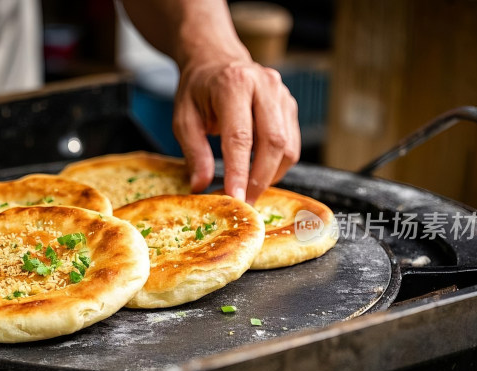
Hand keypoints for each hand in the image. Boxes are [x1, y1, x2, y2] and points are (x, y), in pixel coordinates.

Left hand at [173, 53, 299, 203]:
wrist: (216, 60)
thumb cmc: (198, 90)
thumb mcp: (184, 119)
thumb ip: (195, 152)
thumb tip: (201, 186)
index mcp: (233, 84)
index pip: (240, 136)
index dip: (239, 171)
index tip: (236, 199)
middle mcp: (264, 85)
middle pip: (272, 143)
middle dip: (260, 180)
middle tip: (245, 204)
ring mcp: (282, 94)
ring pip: (288, 147)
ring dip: (271, 176)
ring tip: (249, 192)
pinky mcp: (290, 106)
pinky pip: (291, 144)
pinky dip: (277, 166)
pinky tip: (258, 175)